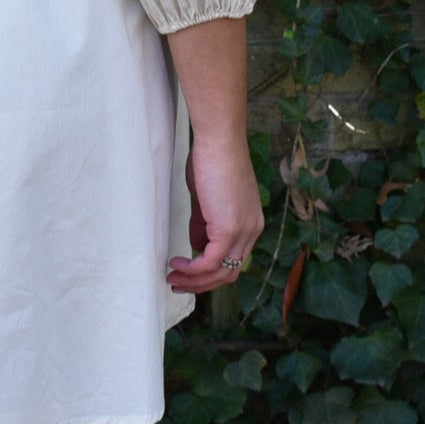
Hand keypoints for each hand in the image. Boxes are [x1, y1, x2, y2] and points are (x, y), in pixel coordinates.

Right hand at [166, 133, 264, 294]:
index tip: (188, 272)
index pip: (234, 259)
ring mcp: (243, 232)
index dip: (211, 271)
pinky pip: (210, 262)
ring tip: (172, 278)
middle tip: (178, 282)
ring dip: (195, 281)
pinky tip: (176, 264)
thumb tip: (196, 244)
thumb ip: (204, 222)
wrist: (218, 140)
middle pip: (230, 273)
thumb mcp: (208, 197)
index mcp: (251, 223)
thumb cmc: (211, 159)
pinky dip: (192, 269)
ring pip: (221, 273)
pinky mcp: (229, 229)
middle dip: (202, 283)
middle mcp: (252, 231)